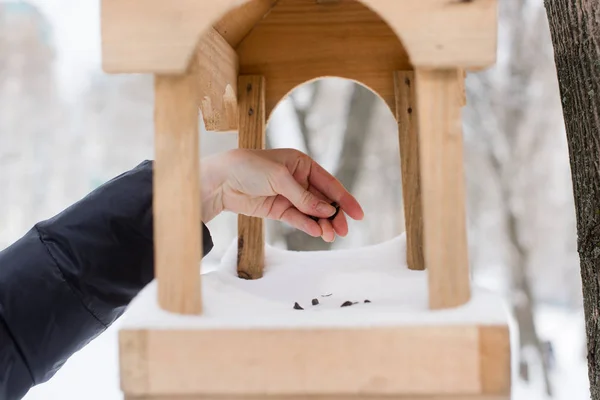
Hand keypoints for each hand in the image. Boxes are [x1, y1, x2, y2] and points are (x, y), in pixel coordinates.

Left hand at [201, 149, 363, 241]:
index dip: (344, 199)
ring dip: (322, 224)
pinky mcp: (278, 210)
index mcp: (302, 164)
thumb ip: (303, 197)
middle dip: (334, 216)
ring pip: (312, 213)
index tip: (358, 214)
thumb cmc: (249, 167)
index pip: (329, 183)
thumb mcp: (279, 178)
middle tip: (343, 231)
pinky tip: (317, 233)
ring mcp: (289, 196)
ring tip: (330, 236)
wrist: (220, 180)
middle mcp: (298, 180)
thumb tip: (326, 210)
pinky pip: (298, 219)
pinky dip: (308, 226)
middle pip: (323, 201)